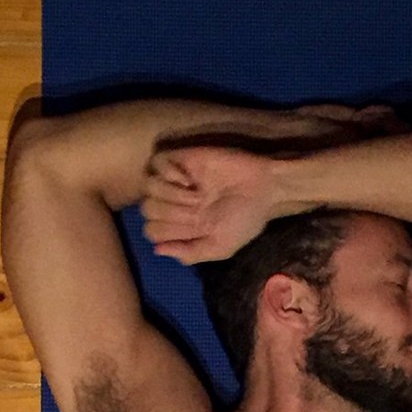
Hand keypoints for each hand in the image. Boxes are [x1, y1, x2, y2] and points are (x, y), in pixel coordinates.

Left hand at [141, 144, 273, 263]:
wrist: (264, 189)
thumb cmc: (245, 220)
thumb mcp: (221, 247)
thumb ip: (189, 253)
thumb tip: (157, 251)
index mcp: (181, 225)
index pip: (151, 231)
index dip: (166, 232)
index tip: (192, 229)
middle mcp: (174, 202)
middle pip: (147, 210)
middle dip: (171, 214)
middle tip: (197, 210)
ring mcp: (177, 179)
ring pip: (148, 188)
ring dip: (171, 195)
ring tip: (196, 195)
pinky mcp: (184, 158)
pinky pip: (157, 163)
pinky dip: (168, 173)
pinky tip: (187, 179)